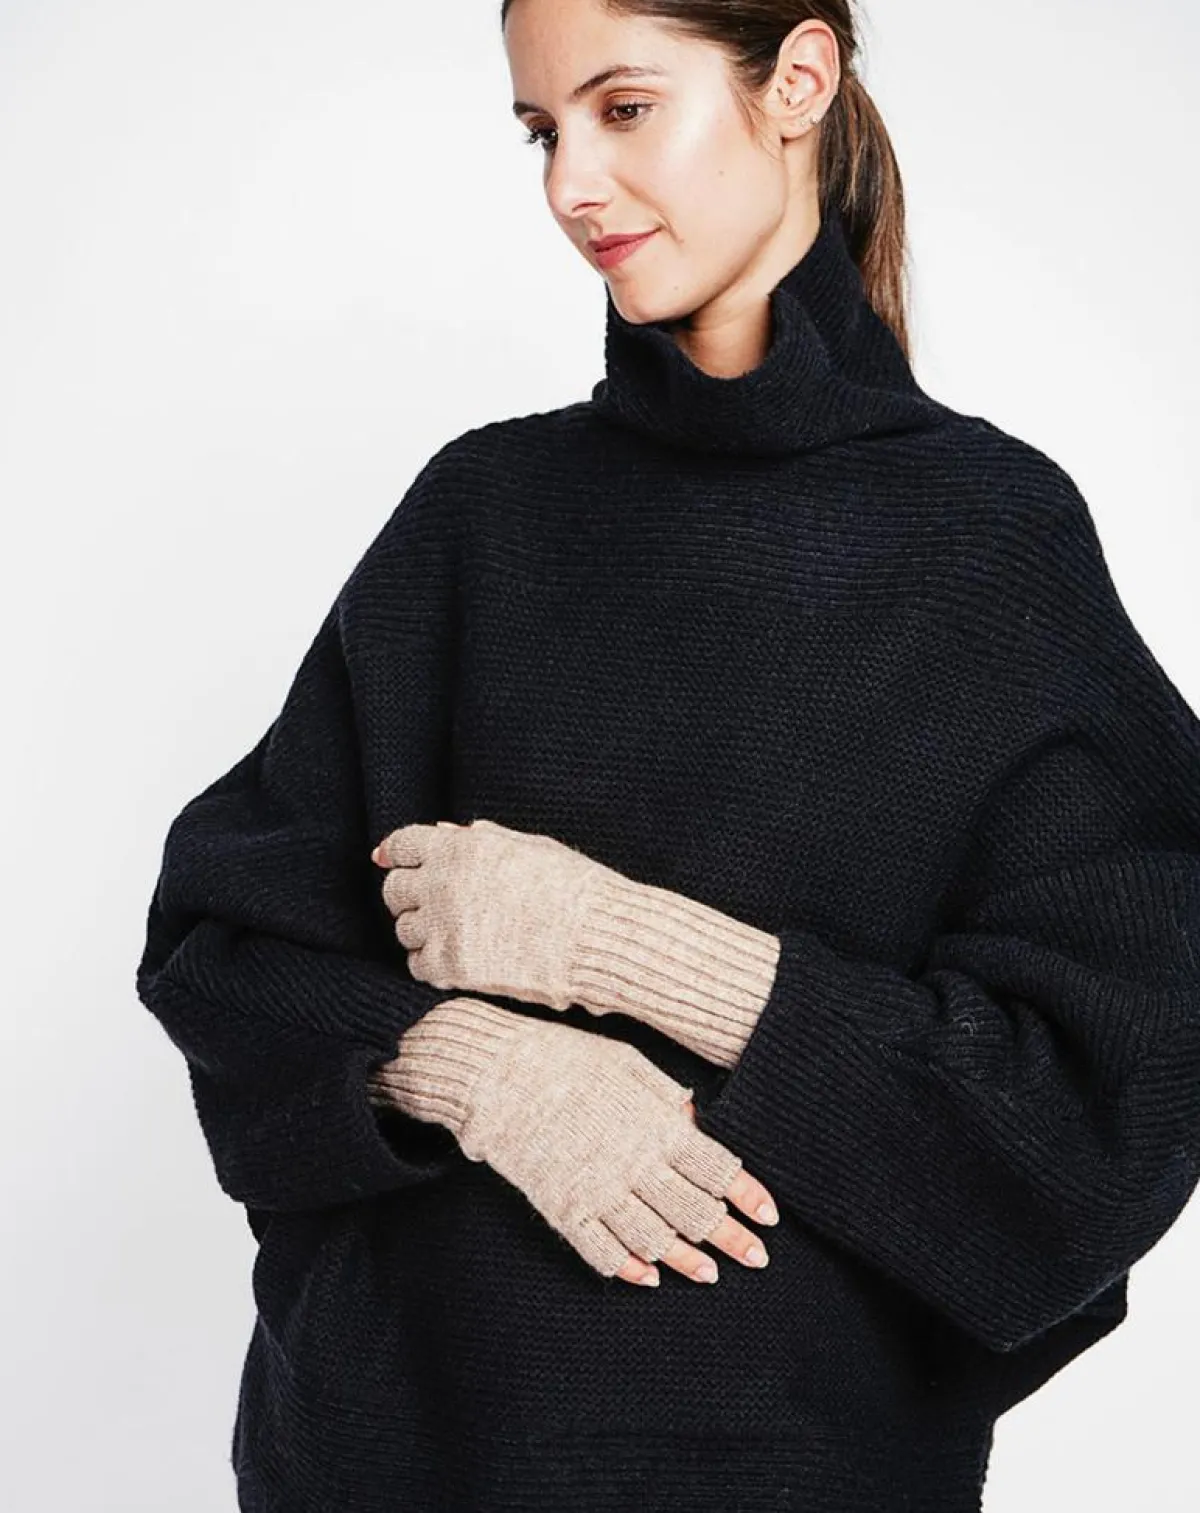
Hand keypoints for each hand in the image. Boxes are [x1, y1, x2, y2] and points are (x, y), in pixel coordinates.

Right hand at [367, 996, 780, 1286]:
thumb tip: (697, 1122)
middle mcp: (634, 1165)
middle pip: (696, 1213)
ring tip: (708, 1274)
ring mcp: (597, 1191)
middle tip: (757, 1259)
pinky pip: (602, 1252)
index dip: (749, 1197)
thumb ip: (665, 1098)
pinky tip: (648, 1279)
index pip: (718, 1170)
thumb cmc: (564, 1057)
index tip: (770, 1217)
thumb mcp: (626, 1063)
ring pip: (654, 1240)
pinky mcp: (562, 1208)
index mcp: (655, 1125)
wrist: (495, 1072)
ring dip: (686, 1261)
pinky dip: (629, 1269)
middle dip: (732, 1239)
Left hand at [371, 817, 781, 1069]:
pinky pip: (418, 965)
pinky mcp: (451, 966)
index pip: (403, 844)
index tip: (393, 863)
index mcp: (461, 846)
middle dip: (409, 896)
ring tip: (455, 935)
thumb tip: (448, 830)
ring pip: (404, 930)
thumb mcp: (530, 848)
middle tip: (432, 906)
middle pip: (395, 889)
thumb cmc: (576, 888)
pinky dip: (432, 964)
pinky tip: (458, 961)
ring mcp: (444, 925)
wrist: (600, 937)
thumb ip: (483, 840)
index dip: (397, 854)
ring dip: (422, 931)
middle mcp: (443, 881)